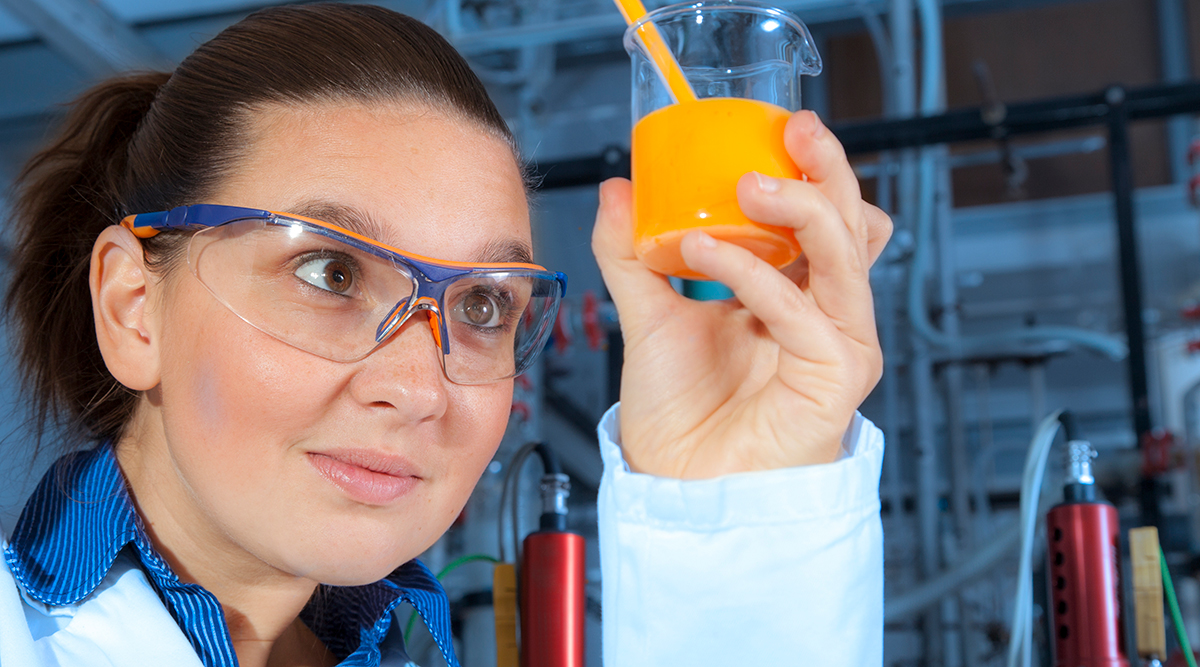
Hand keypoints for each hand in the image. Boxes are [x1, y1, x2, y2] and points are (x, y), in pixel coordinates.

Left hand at [591, 111, 891, 478]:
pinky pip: (802, 312)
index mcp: (794, 292)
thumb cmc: (678, 411)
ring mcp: (838, 345)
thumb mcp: (647, 314)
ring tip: (746, 185)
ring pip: (844, 257)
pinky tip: (709, 253)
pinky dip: (755, 275)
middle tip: (795, 131)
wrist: (675, 484)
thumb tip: (616, 190)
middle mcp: (825, 313)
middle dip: (827, 171)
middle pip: (851, 225)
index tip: (784, 127)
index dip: (816, 170)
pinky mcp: (836, 378)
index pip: (825, 218)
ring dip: (799, 210)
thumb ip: (632, 253)